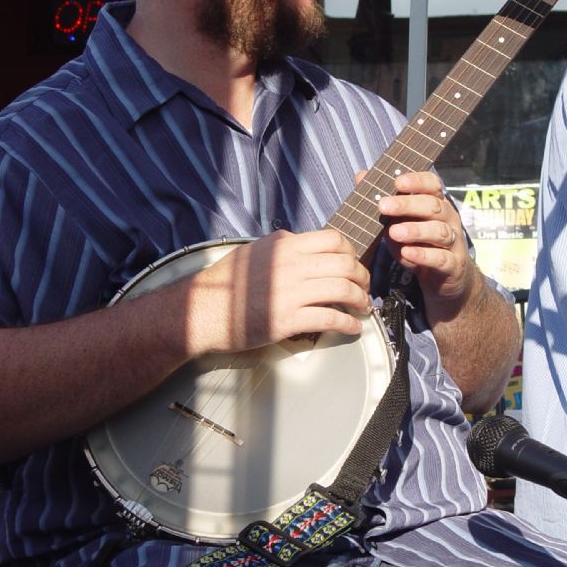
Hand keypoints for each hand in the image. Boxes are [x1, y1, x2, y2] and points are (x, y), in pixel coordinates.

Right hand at [185, 229, 371, 354]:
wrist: (202, 311)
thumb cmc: (224, 284)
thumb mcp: (253, 251)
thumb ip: (279, 245)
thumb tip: (298, 240)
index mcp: (284, 245)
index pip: (334, 239)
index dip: (352, 251)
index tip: (354, 263)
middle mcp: (290, 264)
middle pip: (345, 263)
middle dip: (363, 276)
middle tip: (365, 287)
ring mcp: (290, 292)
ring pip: (342, 289)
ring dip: (360, 300)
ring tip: (363, 308)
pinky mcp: (288, 319)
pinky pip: (330, 318)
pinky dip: (348, 323)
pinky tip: (352, 328)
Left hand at [374, 171, 476, 317]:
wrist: (444, 281)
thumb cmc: (419, 245)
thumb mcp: (399, 223)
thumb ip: (384, 202)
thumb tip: (361, 176)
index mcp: (436, 204)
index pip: (433, 184)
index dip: (417, 181)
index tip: (397, 182)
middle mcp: (448, 219)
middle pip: (433, 206)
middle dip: (408, 204)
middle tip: (384, 206)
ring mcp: (453, 242)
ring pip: (439, 231)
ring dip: (415, 230)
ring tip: (393, 232)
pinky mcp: (453, 265)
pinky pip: (441, 258)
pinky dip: (424, 255)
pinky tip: (407, 253)